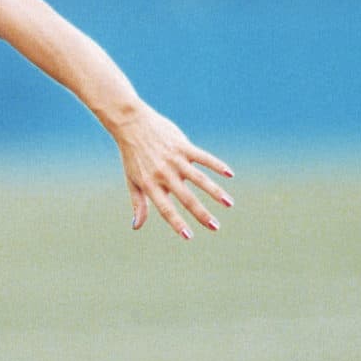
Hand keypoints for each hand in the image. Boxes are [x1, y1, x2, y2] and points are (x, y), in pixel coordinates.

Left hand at [112, 105, 233, 239]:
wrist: (131, 124)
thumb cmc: (132, 156)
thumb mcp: (132, 180)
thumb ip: (138, 204)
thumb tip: (136, 226)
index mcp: (150, 184)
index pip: (165, 208)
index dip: (176, 223)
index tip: (189, 236)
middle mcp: (163, 174)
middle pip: (186, 197)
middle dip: (201, 214)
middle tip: (215, 227)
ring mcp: (174, 159)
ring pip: (198, 178)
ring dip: (215, 192)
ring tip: (229, 204)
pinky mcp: (183, 146)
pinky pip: (203, 157)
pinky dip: (216, 165)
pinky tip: (230, 174)